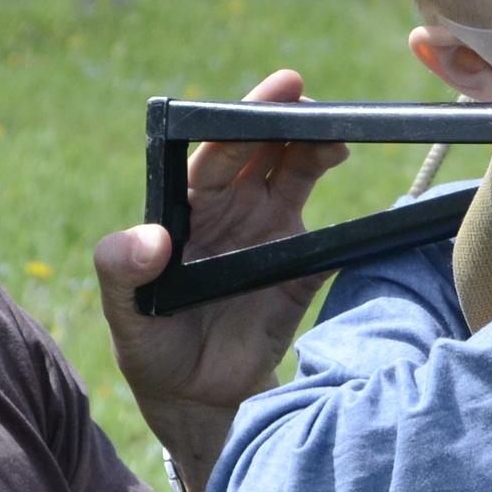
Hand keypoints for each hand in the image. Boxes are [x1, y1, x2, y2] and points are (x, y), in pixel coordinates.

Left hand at [93, 71, 351, 436]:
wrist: (194, 395)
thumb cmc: (149, 344)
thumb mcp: (123, 312)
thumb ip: (121, 271)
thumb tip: (148, 238)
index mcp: (191, 205)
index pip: (218, 149)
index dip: (243, 118)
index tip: (271, 95)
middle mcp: (234, 209)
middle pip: (265, 150)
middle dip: (289, 121)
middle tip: (313, 104)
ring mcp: (272, 234)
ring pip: (300, 177)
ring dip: (319, 154)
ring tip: (339, 140)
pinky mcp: (302, 270)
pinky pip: (330, 240)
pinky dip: (351, 223)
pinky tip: (370, 211)